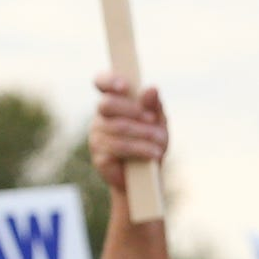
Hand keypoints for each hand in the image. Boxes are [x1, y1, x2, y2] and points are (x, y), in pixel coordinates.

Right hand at [88, 73, 168, 196]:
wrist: (148, 177)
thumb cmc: (152, 143)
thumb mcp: (158, 122)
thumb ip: (153, 105)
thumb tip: (151, 89)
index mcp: (114, 102)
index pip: (101, 82)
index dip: (109, 81)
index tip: (124, 86)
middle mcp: (101, 117)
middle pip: (107, 104)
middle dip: (133, 110)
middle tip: (153, 119)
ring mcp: (96, 137)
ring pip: (117, 127)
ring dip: (143, 133)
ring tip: (161, 142)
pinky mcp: (99, 156)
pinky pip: (118, 147)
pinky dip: (141, 149)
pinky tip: (154, 154)